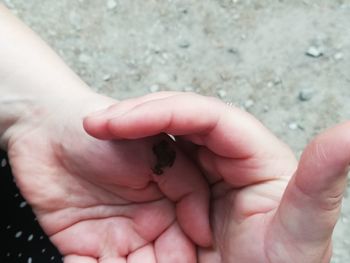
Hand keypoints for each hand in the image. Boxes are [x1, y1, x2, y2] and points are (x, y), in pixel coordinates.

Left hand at [6, 91, 210, 262]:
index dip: (184, 260)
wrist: (49, 130)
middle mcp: (144, 226)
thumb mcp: (159, 153)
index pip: (184, 243)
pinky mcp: (80, 246)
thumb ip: (189, 188)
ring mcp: (113, 237)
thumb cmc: (105, 136)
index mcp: (167, 205)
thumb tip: (203, 233)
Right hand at [85, 92, 348, 262]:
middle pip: (176, 122)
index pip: (207, 118)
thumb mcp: (299, 231)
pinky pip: (148, 173)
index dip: (162, 110)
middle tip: (95, 126)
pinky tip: (108, 174)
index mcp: (254, 158)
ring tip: (98, 139)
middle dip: (132, 120)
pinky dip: (125, 174)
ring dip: (124, 143)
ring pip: (156, 143)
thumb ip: (319, 184)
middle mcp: (224, 160)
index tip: (114, 120)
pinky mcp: (179, 192)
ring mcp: (197, 174)